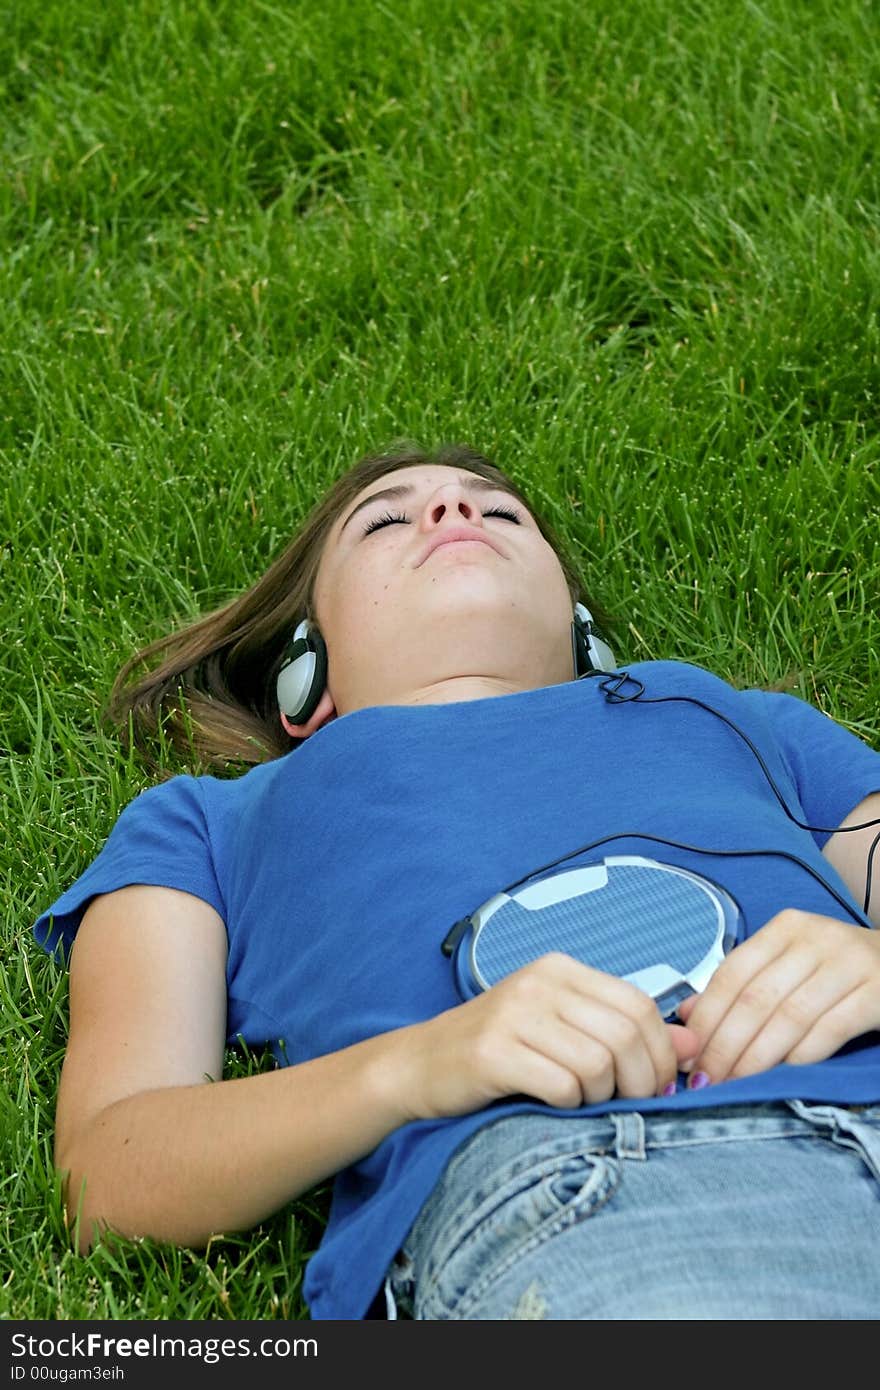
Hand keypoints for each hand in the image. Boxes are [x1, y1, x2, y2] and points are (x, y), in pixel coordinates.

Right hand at [401, 953, 698, 1118]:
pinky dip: (570, 1104)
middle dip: (641, 1081)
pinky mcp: (492, 1052)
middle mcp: (538, 982)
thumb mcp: (562, 1029)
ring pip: (599, 1062)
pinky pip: (562, 1085)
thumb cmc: (498, 1050)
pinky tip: (554, 1104)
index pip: (638, 1003)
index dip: (660, 1052)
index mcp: (559, 969)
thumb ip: (621, 1030)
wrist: (419, 1065)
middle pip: (625, 1033)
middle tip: (631, 1105)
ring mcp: (513, 1014)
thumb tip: (690, 1044)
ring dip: (602, 1095)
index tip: (658, 1085)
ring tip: (584, 1102)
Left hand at [676, 909, 879, 1083]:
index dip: (706, 1018)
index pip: (732, 974)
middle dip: (724, 1044)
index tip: (688, 1054)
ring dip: (756, 1057)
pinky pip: (829, 1030)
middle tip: (706, 1079)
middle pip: (756, 998)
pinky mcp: (877, 991)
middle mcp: (816, 938)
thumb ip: (742, 987)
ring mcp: (849, 963)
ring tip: (735, 1083)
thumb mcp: (789, 968)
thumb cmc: (838, 971)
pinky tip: (782, 1075)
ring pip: (788, 1017)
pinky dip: (800, 1056)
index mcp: (785, 928)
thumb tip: (686, 1016)